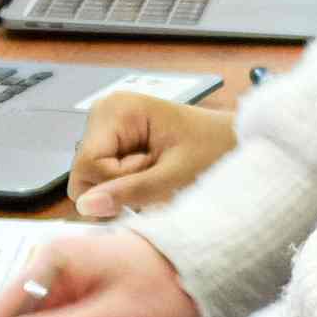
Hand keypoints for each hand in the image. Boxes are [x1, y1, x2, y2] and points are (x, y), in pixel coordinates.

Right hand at [69, 93, 235, 216]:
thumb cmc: (214, 151)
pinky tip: (150, 174)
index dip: (114, 185)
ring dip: (122, 188)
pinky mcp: (113, 140)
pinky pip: (103, 175)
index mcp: (116, 109)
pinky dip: (125, 184)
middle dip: (115, 187)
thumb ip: (130, 191)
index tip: (151, 177)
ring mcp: (106, 126)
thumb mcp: (175, 177)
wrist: (233, 141)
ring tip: (157, 174)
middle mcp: (103, 112)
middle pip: (84, 172)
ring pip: (91, 178)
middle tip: (156, 178)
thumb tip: (85, 206)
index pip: (87, 165)